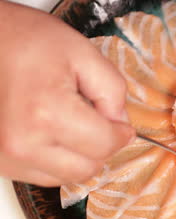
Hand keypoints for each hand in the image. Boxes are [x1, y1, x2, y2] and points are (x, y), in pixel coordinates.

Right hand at [0, 0, 134, 186]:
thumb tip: (120, 124)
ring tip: (67, 121)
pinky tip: (50, 131)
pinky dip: (55, 159)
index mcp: (46, 114)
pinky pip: (41, 175)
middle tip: (96, 120)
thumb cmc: (28, 41)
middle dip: (100, 147)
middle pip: (86, 169)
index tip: (122, 125)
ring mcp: (5, 157)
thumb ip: (113, 90)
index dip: (120, 134)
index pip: (104, 146)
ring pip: (64, 177)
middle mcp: (21, 143)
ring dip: (77, 156)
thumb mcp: (83, 54)